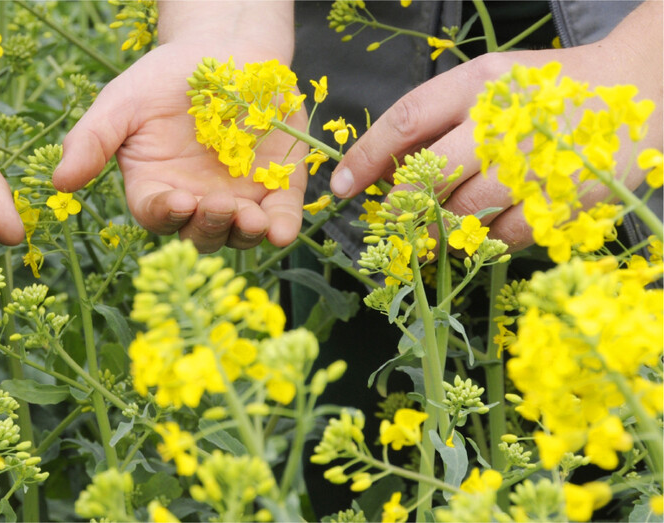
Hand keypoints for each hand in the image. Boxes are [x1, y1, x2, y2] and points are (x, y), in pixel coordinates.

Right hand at [53, 39, 306, 252]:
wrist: (224, 49)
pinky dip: (282, 228)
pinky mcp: (276, 187)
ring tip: (251, 218)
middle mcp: (195, 203)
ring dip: (244, 234)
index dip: (167, 213)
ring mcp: (238, 199)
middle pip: (199, 234)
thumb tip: (59, 184)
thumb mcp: (121, 103)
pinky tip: (281, 229)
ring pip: (239, 235)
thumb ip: (91, 142)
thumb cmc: (164, 77)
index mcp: (155, 187)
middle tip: (219, 206)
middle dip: (209, 227)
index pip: (156, 214)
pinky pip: (280, 217)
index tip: (179, 201)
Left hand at [329, 3, 661, 251]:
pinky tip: (489, 225)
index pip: (407, 121)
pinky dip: (487, 239)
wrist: (639, 82)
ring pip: (466, 211)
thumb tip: (380, 168)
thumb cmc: (542, 90)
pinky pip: (506, 235)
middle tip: (394, 216)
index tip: (341, 186)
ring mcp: (539, 161)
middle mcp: (506, 119)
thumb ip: (436, 119)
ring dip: (443, 225)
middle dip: (404, 202)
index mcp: (480, 82)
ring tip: (441, 223)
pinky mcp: (567, 196)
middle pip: (432, 174)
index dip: (366, 157)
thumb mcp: (487, 83)